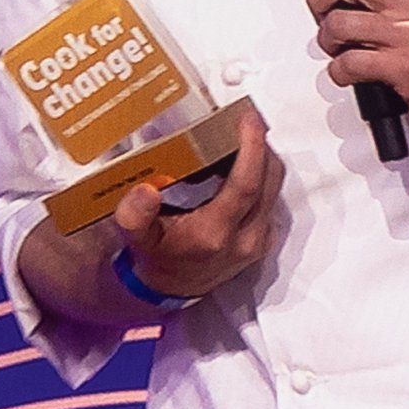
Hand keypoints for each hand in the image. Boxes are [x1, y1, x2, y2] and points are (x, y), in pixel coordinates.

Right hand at [121, 106, 283, 304]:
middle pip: (268, 179)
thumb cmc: (155, 256)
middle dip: (260, 143)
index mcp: (213, 234)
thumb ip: (134, 216)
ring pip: (275, 186)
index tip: (248, 118)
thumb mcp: (135, 237)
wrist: (169, 289)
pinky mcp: (264, 240)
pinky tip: (243, 163)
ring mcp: (258, 241)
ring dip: (263, 157)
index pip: (245, 184)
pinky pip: (272, 197)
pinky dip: (263, 174)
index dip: (251, 147)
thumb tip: (144, 191)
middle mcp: (244, 239)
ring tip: (242, 136)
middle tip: (243, 119)